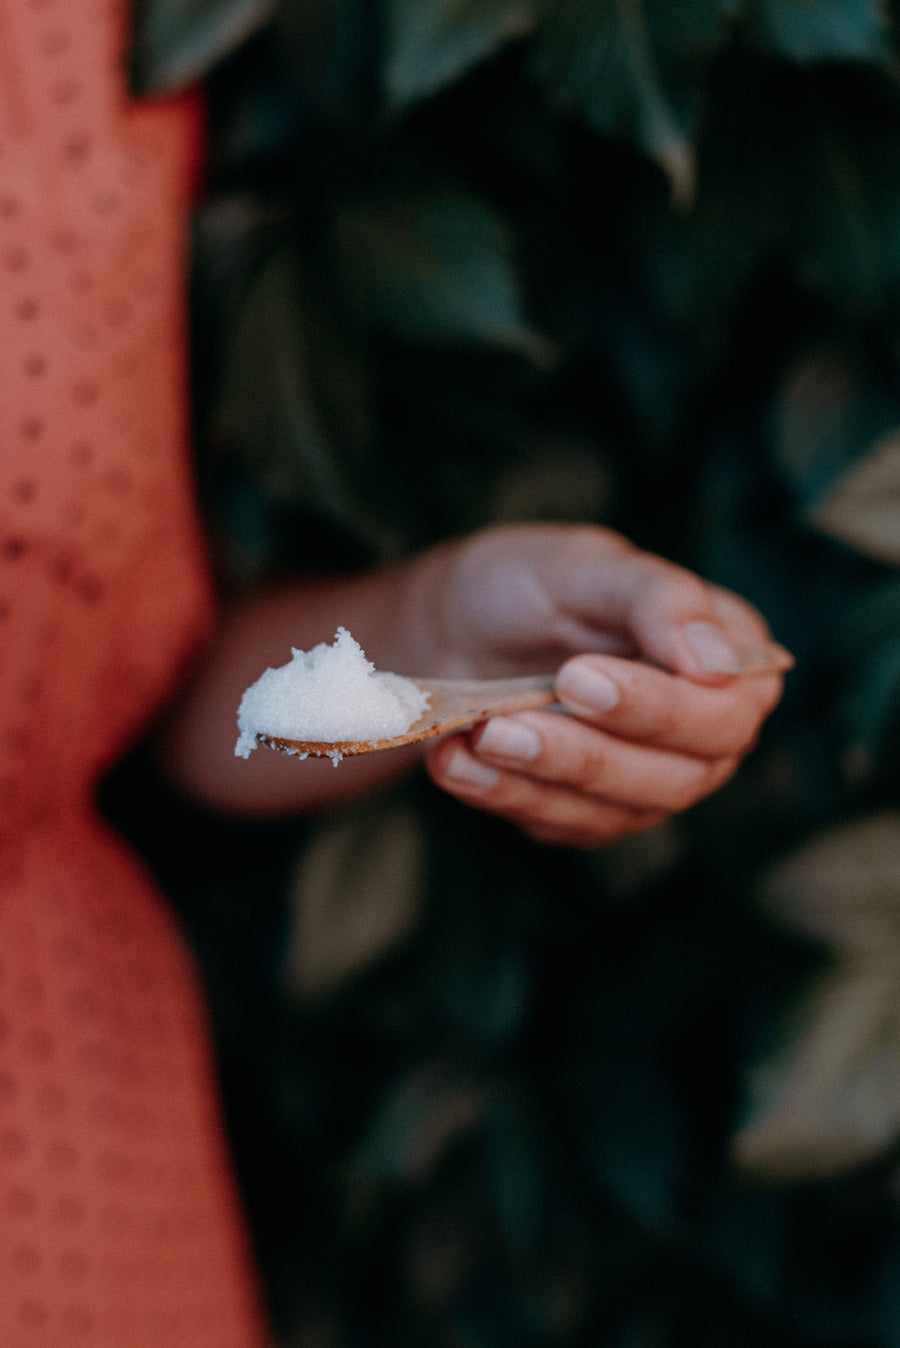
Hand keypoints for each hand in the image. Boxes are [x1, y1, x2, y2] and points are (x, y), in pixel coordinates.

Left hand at [422, 525, 787, 846]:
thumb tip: (718, 662)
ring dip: (539, 778)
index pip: (727, 709)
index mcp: (731, 660)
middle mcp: (704, 732)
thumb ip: (659, 600)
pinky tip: (454, 760)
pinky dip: (503, 794)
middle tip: (509, 722)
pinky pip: (558, 822)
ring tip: (474, 736)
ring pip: (616, 809)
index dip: (659, 706)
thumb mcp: (588, 567)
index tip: (577, 678)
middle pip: (680, 774)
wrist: (458, 626)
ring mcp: (649, 781)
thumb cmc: (534, 585)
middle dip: (589, 753)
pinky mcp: (590, 813)